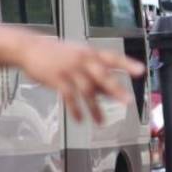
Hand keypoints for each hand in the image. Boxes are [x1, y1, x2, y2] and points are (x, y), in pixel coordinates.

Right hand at [17, 37, 144, 123]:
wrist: (29, 48)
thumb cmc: (58, 54)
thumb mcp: (79, 58)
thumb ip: (95, 74)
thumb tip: (113, 91)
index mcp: (90, 53)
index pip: (113, 58)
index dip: (128, 64)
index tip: (142, 71)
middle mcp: (82, 60)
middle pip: (102, 75)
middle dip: (116, 89)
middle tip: (128, 101)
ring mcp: (69, 69)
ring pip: (87, 90)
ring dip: (95, 108)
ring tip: (101, 122)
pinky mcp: (57, 79)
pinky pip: (69, 97)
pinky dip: (75, 109)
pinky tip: (80, 119)